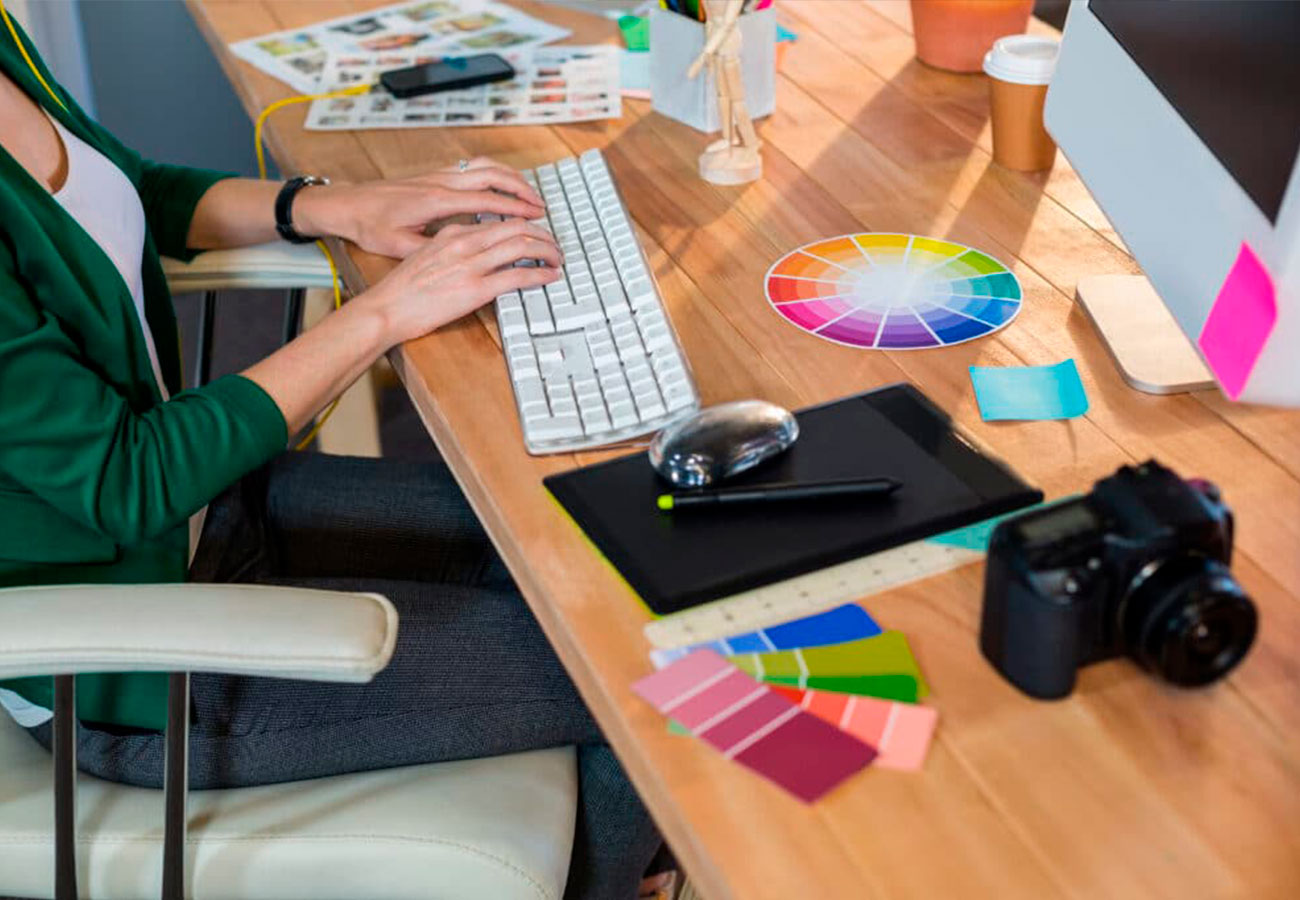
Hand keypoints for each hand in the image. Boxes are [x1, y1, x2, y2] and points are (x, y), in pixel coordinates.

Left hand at [293, 157, 545, 258]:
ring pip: (484, 167)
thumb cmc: (370, 226)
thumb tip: (463, 256)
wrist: (348, 204)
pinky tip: (501, 186)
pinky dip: (494, 174)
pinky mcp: (434, 176)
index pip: (487, 201)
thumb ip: (433, 249)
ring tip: (528, 194)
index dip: (515, 209)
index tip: (536, 217)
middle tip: (541, 205)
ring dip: (510, 178)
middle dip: (521, 189)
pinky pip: (473, 168)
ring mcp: (438, 176)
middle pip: (492, 176)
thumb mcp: (399, 247)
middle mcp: (441, 183)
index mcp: (437, 201)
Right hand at [356, 218, 561, 344]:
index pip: (499, 221)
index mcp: (453, 233)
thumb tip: (474, 254)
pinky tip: (549, 276)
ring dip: (547, 251)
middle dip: (543, 235)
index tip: (536, 234)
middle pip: (517, 227)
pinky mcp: (475, 289)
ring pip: (522, 246)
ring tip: (557, 259)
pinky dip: (540, 273)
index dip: (524, 226)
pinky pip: (518, 275)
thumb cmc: (401, 289)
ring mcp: (470, 265)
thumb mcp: (426, 256)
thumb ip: (451, 249)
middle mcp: (464, 242)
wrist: (385, 308)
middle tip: (555, 246)